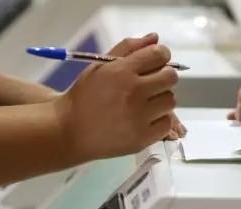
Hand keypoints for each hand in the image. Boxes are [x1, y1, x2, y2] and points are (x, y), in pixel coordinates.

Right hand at [55, 36, 178, 160]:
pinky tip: (145, 119)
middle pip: (170, 77)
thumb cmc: (85, 96)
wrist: (70, 131)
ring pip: (170, 100)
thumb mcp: (100, 66)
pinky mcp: (143, 137)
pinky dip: (159, 120)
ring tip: (145, 103)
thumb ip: (128, 48)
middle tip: (151, 83)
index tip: (156, 61)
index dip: (160, 55)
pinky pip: (167, 123)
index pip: (159, 55)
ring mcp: (139, 117)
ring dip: (161, 99)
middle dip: (163, 77)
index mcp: (121, 71)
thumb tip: (155, 38)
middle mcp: (133, 92)